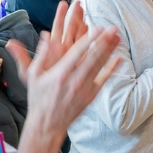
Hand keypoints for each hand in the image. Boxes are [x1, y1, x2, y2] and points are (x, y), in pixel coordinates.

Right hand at [7, 2, 121, 143]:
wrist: (47, 124)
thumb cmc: (39, 98)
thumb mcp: (33, 76)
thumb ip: (41, 54)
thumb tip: (46, 35)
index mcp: (60, 74)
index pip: (77, 53)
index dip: (88, 40)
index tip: (98, 28)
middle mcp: (74, 81)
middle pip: (92, 58)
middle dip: (104, 42)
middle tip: (113, 29)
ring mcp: (84, 89)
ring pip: (100, 67)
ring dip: (110, 51)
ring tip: (118, 38)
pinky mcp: (90, 97)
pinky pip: (103, 80)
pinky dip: (111, 69)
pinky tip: (119, 59)